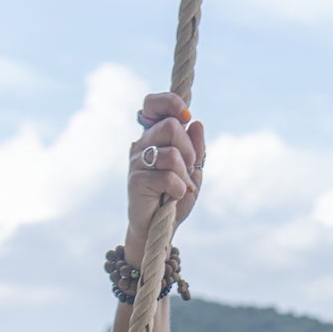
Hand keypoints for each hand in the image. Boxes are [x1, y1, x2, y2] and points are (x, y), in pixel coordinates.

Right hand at [125, 90, 205, 257]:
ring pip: (172, 153)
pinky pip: (167, 176)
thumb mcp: (192, 170)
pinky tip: (175, 196)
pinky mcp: (136, 181)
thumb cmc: (175, 197)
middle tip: (189, 168)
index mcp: (154, 136)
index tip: (187, 116)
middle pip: (171, 126)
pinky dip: (179, 188)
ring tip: (182, 186)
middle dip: (190, 150)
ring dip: (185, 174)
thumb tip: (197, 123)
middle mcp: (142, 143)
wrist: (158, 228)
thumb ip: (196, 148)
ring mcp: (136, 161)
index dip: (171, 102)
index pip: (153, 103)